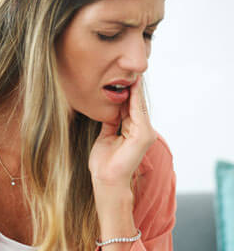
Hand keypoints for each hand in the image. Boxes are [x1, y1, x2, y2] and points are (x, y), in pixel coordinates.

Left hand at [88, 75, 156, 189]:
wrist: (106, 180)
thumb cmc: (104, 163)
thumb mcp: (106, 136)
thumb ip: (111, 122)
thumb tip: (110, 108)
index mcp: (133, 130)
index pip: (130, 107)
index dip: (127, 92)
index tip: (122, 77)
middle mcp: (142, 130)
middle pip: (136, 104)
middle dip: (132, 87)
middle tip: (129, 70)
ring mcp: (144, 133)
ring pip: (138, 105)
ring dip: (135, 89)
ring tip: (131, 73)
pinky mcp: (143, 135)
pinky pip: (138, 112)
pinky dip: (135, 99)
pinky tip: (132, 86)